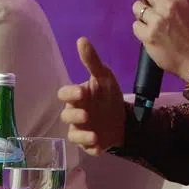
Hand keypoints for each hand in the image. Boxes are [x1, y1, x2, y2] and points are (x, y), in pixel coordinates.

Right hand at [58, 37, 125, 154]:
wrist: (123, 118)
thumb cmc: (107, 96)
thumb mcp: (103, 76)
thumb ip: (91, 61)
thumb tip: (81, 39)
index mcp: (76, 97)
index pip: (65, 94)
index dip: (70, 94)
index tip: (81, 92)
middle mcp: (75, 114)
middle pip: (66, 116)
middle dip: (74, 116)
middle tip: (85, 114)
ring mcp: (81, 130)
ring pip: (74, 135)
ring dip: (82, 135)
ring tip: (93, 134)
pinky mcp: (90, 145)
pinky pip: (87, 149)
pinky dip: (91, 148)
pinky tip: (99, 146)